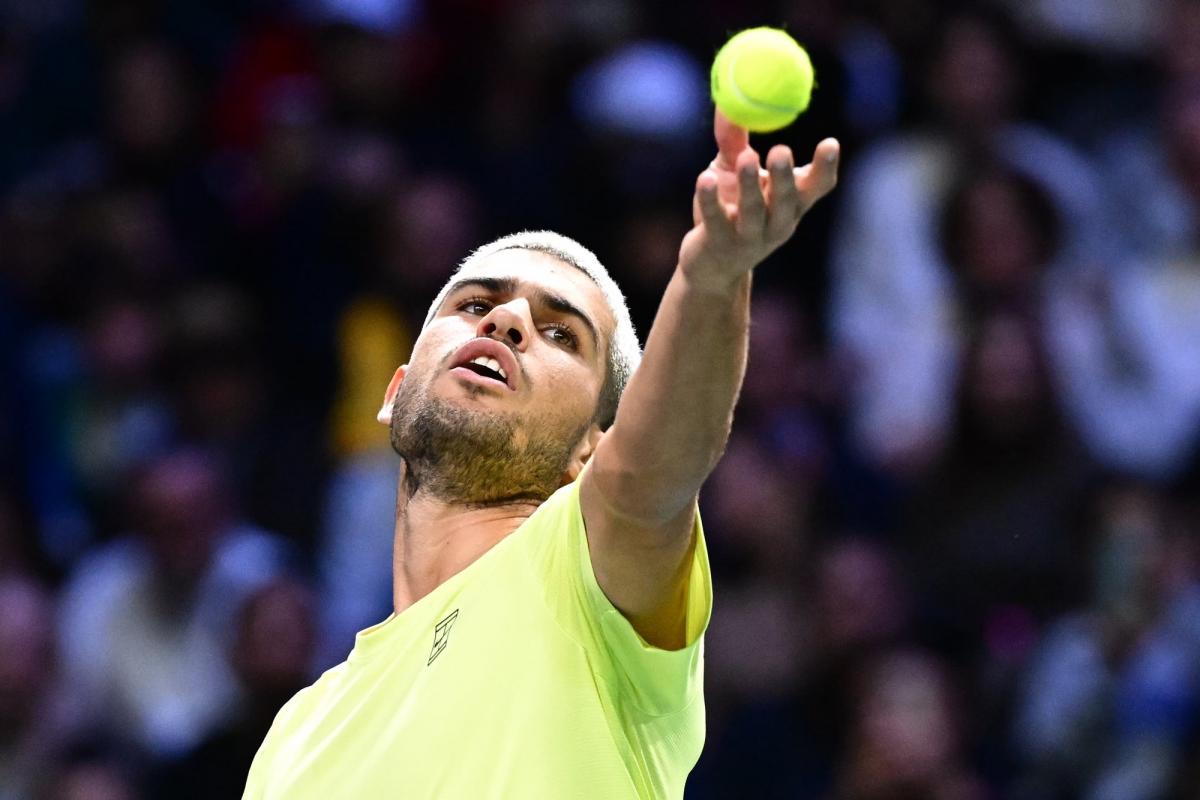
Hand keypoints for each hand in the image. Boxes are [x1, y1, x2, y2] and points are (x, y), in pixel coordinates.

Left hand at [678, 109, 839, 288]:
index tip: (830, 143)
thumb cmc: (731, 210)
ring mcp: (749, 238)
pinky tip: (705, 179)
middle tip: (781, 149)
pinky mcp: (719, 245)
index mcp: (791, 205)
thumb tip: (729, 98)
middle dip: (785, 176)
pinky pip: (716, 221)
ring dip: (750, 185)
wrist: (712, 266)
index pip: (817, 188)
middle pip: (786, 201)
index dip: (825, 168)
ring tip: (748, 156)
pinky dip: (711, 200)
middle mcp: (777, 224)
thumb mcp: (733, 171)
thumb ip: (735, 140)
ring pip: (753, 212)